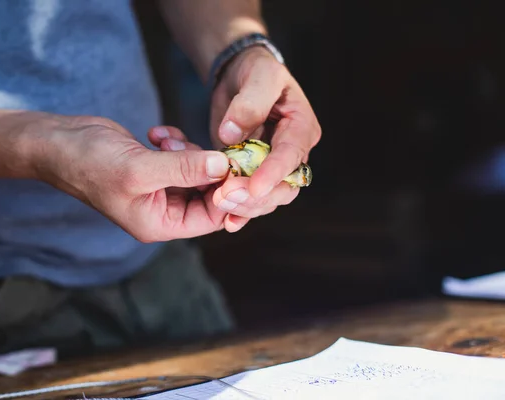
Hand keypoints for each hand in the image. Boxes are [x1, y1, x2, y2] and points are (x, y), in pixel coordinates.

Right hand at [36, 116, 230, 241]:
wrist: (59, 142)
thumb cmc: (90, 163)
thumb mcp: (140, 169)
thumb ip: (185, 168)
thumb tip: (225, 166)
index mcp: (160, 224)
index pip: (213, 217)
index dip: (228, 192)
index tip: (234, 162)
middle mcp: (164, 210)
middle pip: (210, 193)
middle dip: (207, 167)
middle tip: (192, 147)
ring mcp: (161, 187)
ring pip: (200, 170)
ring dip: (188, 150)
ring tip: (162, 142)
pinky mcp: (157, 166)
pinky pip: (184, 155)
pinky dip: (177, 141)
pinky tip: (155, 134)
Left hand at [209, 46, 321, 230]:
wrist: (242, 77)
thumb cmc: (256, 72)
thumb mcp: (259, 75)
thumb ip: (250, 102)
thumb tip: (232, 133)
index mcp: (301, 127)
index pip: (291, 155)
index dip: (274, 173)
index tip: (253, 187)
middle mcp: (292, 153)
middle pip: (284, 186)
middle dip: (256, 196)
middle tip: (225, 196)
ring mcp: (274, 167)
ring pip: (268, 198)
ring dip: (245, 206)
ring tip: (218, 205)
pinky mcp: (254, 174)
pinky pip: (252, 199)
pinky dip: (241, 212)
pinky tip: (228, 223)